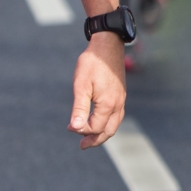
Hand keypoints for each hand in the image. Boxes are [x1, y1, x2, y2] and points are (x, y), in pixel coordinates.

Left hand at [69, 33, 124, 148]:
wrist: (108, 44)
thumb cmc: (92, 64)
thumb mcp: (81, 85)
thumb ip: (79, 108)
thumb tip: (75, 128)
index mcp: (108, 103)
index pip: (95, 127)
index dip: (81, 130)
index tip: (69, 127)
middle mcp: (118, 103)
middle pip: (109, 130)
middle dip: (95, 139)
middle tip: (82, 146)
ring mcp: (121, 99)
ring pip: (115, 124)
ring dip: (103, 133)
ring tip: (90, 137)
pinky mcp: (121, 94)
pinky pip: (118, 115)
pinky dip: (109, 123)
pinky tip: (100, 120)